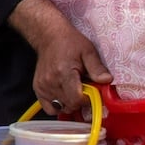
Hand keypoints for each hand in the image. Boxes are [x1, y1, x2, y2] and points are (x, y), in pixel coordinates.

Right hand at [8, 0, 111, 114]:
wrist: (49, 37)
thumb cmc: (70, 43)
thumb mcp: (89, 52)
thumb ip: (97, 68)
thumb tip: (107, 81)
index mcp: (64, 73)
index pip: (76, 100)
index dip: (88, 100)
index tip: (93, 92)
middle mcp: (50, 82)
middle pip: (69, 106)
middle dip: (81, 102)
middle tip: (85, 89)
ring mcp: (42, 87)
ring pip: (60, 108)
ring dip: (70, 104)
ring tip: (75, 91)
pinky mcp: (37, 89)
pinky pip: (49, 107)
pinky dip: (58, 105)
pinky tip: (65, 95)